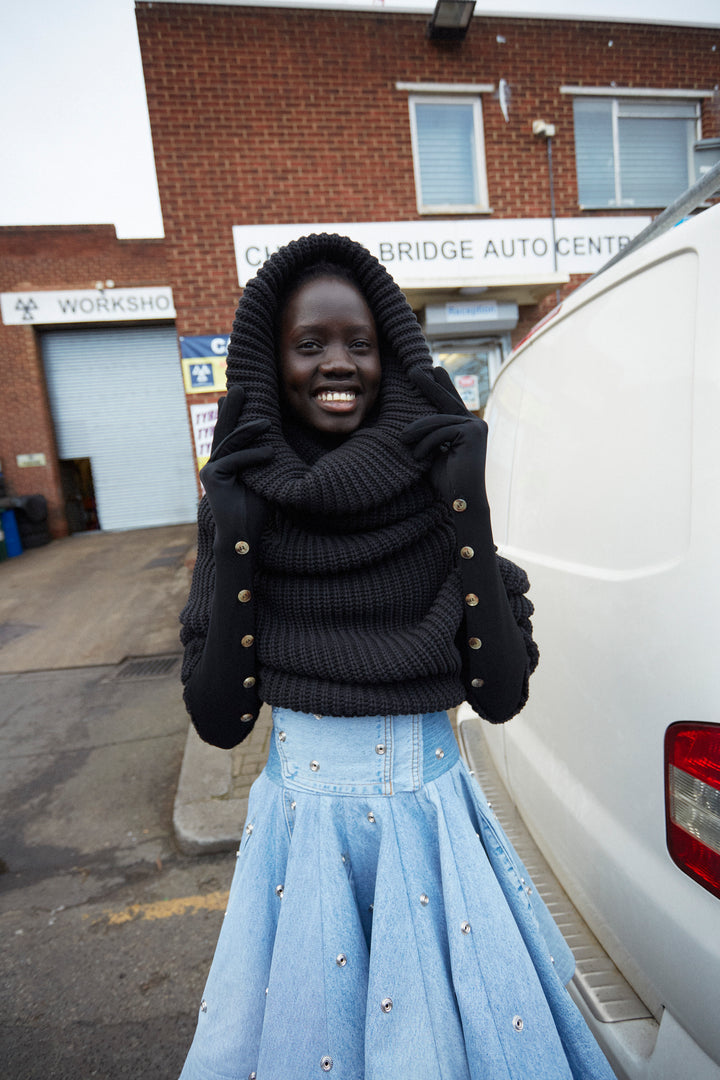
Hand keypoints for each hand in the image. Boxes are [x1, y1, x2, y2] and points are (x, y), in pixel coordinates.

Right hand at [200, 386, 272, 537]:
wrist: (243, 537)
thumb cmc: (255, 512)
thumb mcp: (263, 480)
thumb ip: (262, 461)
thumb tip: (275, 442)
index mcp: (227, 464)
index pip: (231, 435)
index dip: (234, 415)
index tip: (236, 395)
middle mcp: (215, 464)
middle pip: (224, 431)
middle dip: (232, 408)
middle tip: (239, 388)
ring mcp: (211, 470)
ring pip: (230, 443)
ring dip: (249, 430)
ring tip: (267, 422)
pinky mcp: (212, 477)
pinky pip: (235, 460)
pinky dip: (253, 456)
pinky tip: (270, 454)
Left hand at [401, 368, 488, 507]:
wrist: (462, 501)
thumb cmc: (447, 482)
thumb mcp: (433, 453)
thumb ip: (430, 436)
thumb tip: (412, 424)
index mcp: (467, 427)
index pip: (450, 403)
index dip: (441, 386)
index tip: (434, 370)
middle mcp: (475, 423)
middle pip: (446, 400)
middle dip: (430, 385)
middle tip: (414, 370)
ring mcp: (475, 427)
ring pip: (436, 420)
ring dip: (417, 432)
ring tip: (404, 440)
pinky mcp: (472, 433)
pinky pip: (440, 431)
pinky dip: (426, 444)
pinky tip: (420, 456)